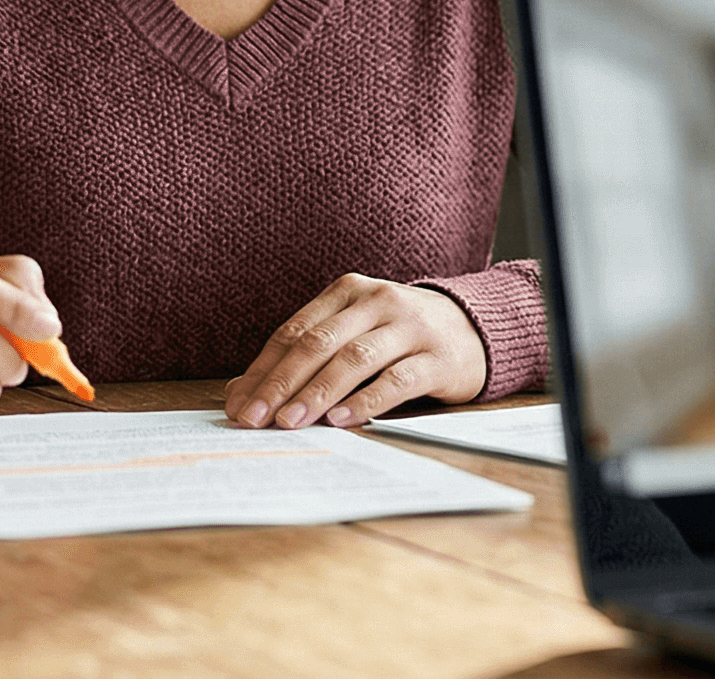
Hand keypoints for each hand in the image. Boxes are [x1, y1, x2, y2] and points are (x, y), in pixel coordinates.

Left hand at [223, 274, 487, 428]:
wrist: (475, 329)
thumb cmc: (399, 336)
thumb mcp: (353, 334)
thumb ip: (304, 358)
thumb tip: (243, 393)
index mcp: (347, 292)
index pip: (294, 332)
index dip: (263, 370)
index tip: (239, 405)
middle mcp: (377, 301)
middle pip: (318, 344)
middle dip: (281, 384)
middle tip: (255, 419)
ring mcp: (409, 326)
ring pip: (353, 360)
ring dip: (317, 394)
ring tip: (290, 422)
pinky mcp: (438, 357)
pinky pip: (396, 380)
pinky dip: (366, 400)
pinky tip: (342, 420)